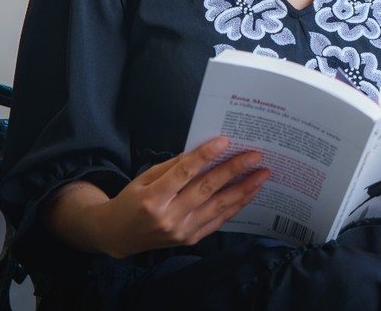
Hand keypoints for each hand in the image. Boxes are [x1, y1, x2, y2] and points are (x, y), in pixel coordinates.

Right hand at [46, 136, 268, 258]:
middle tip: (255, 156)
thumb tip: (204, 150)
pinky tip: (250, 193)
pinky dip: (236, 206)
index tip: (225, 141)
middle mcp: (168, 217)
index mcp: (153, 198)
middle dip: (233, 171)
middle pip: (206, 190)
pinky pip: (218, 221)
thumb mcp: (145, 178)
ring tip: (262, 174)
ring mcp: (181, 231)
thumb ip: (174, 166)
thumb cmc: (132, 201)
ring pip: (218, 207)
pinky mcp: (190, 240)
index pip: (183, 174)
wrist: (118, 235)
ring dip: (243, 190)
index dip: (205, 156)